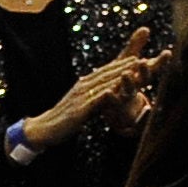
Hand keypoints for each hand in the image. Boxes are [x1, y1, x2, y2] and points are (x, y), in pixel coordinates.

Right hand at [28, 29, 158, 145]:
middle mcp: (83, 87)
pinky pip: (93, 102)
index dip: (122, 64)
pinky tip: (113, 92)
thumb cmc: (66, 116)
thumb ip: (96, 95)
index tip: (139, 57)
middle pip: (107, 75)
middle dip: (125, 67)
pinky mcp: (78, 111)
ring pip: (103, 85)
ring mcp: (80, 98)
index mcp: (84, 84)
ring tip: (134, 71)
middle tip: (143, 60)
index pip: (106, 71)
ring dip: (119, 77)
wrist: (44, 129)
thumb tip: (109, 90)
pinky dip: (103, 96)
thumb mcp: (83, 102)